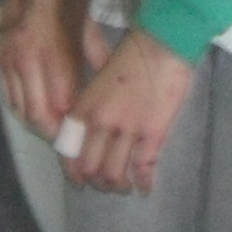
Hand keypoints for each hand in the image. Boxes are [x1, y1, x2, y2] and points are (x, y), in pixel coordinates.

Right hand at [0, 0, 84, 136]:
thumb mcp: (86, 24)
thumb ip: (97, 55)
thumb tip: (110, 82)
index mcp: (51, 50)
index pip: (61, 102)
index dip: (72, 124)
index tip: (84, 135)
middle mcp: (27, 60)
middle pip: (37, 114)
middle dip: (54, 134)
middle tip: (70, 144)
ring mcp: (9, 62)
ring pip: (21, 111)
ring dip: (38, 127)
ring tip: (56, 135)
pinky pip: (10, 98)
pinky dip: (23, 113)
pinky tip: (38, 117)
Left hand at [66, 27, 193, 194]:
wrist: (162, 44)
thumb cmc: (130, 55)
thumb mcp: (98, 80)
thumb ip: (90, 102)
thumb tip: (86, 124)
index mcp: (85, 107)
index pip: (69, 150)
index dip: (72, 171)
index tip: (79, 180)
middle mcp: (100, 123)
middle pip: (90, 167)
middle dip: (97, 182)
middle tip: (106, 184)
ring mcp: (126, 130)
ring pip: (114, 173)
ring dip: (118, 185)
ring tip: (125, 187)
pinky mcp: (152, 133)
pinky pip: (143, 168)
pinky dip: (144, 182)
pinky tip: (146, 188)